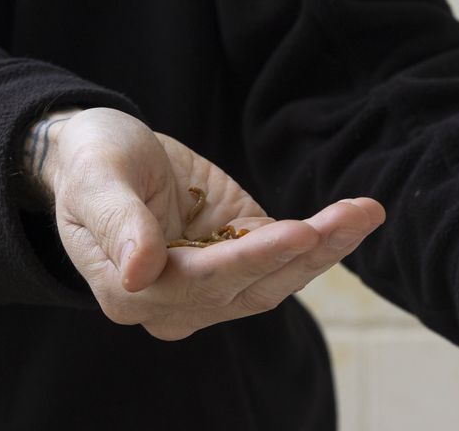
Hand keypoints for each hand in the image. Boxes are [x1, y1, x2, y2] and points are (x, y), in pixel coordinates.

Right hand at [27, 107, 384, 339]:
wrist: (102, 156)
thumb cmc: (92, 164)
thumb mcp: (96, 179)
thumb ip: (118, 225)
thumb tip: (139, 275)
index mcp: (132, 291)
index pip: (204, 280)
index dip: (255, 258)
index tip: (301, 231)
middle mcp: (177, 302)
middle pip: (254, 286)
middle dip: (309, 251)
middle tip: (357, 215)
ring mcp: (212, 284)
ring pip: (278, 278)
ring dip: (327, 248)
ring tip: (366, 212)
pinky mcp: (238, 255)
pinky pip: (285, 255)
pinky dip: (322, 238)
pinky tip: (354, 215)